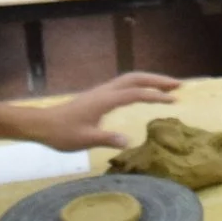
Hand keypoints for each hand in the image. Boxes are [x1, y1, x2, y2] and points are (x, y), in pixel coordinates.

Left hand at [21, 73, 180, 150]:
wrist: (42, 125)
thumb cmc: (62, 133)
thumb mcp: (85, 140)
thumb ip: (107, 139)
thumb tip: (128, 141)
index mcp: (105, 100)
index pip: (136, 94)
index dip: (156, 96)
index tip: (174, 101)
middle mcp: (105, 91)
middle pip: (136, 78)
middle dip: (158, 80)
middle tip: (179, 85)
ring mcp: (102, 92)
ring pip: (130, 79)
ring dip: (150, 80)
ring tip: (167, 87)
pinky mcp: (99, 96)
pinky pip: (124, 85)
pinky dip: (139, 85)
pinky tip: (144, 93)